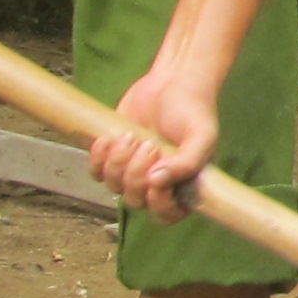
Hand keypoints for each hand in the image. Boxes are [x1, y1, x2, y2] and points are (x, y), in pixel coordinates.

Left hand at [92, 66, 221, 219]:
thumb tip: (157, 181)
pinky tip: (109, 138)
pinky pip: (96, 174)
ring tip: (132, 135)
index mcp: (183, 187)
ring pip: (114, 187)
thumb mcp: (201, 136)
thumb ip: (188, 162)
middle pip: (136, 201)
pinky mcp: (112, 159)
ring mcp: (132, 173)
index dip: (157, 202)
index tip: (157, 176)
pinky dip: (98, 158)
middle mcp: (156, 186)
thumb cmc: (192, 111)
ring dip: (119, 162)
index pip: (165, 215)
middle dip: (136, 173)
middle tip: (150, 143)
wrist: (171, 82)